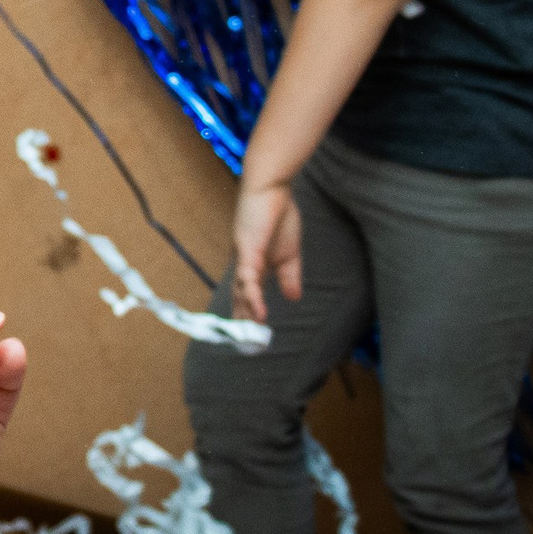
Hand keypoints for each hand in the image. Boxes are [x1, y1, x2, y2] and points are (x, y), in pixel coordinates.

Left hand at [231, 180, 303, 322]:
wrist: (273, 188)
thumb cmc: (278, 215)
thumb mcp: (289, 253)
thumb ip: (290, 276)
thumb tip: (293, 298)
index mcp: (252, 264)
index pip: (246, 294)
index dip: (247, 314)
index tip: (251, 335)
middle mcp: (242, 263)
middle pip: (239, 297)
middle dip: (241, 321)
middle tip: (246, 345)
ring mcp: (242, 256)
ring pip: (241, 291)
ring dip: (245, 314)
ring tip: (251, 336)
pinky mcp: (247, 248)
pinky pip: (248, 276)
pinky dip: (252, 295)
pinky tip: (257, 312)